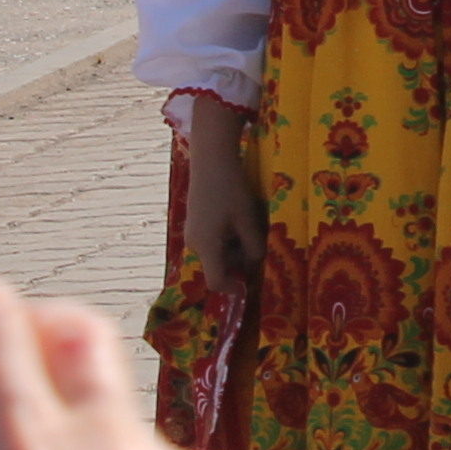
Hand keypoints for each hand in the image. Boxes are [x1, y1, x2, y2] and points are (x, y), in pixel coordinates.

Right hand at [176, 109, 262, 282]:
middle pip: (217, 267)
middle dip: (238, 264)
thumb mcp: (247, 218)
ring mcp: (192, 234)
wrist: (210, 161)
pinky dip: (227, 240)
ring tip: (250, 228)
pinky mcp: (195, 225)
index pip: (215, 281)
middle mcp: (194, 244)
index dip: (233, 288)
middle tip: (257, 247)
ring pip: (216, 254)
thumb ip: (253, 246)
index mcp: (206, 245)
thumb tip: (255, 266)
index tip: (250, 285)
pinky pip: (212, 243)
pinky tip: (239, 220)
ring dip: (235, 250)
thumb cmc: (230, 189)